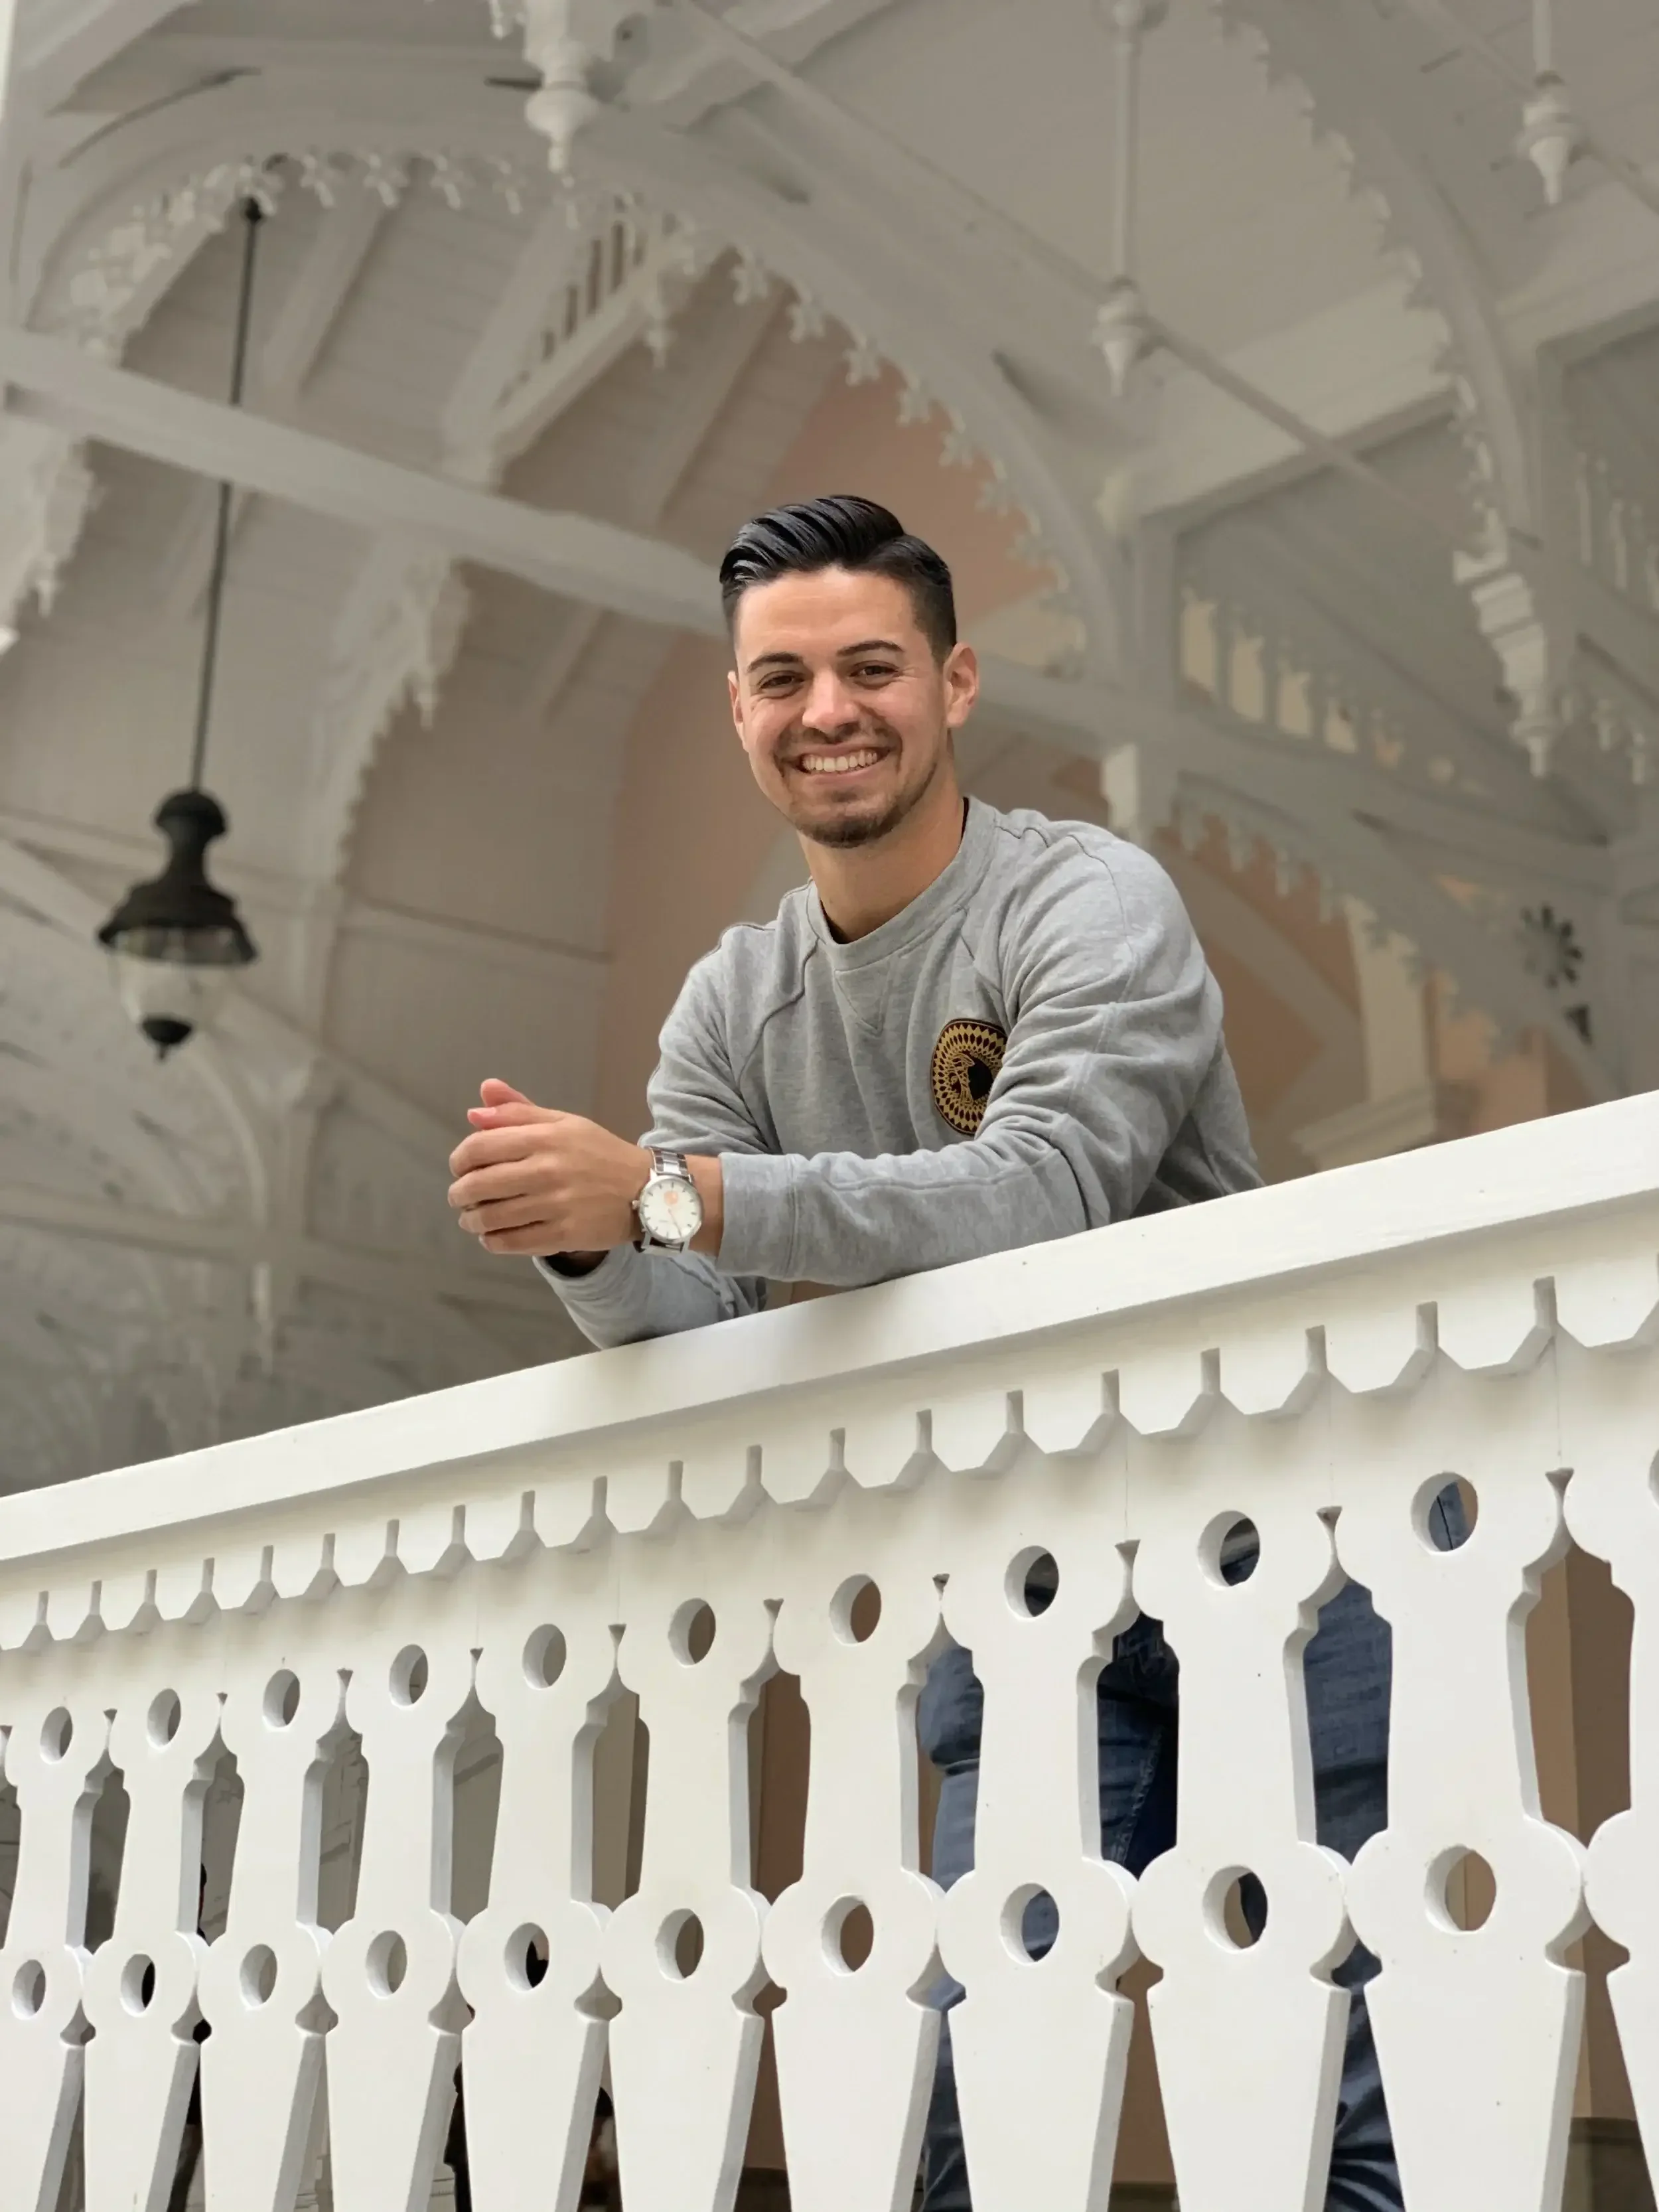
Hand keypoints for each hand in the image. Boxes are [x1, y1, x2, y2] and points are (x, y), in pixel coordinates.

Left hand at [448, 1079, 650, 1258]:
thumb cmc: (600, 1154)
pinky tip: (491, 1236)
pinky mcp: (564, 1235)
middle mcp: (548, 1169)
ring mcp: (556, 1205)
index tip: (459, 1167)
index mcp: (546, 1137)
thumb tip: (474, 1112)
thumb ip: (518, 1112)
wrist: (647, 1190)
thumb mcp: (564, 1123)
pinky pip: (512, 1242)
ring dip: (472, 1220)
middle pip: (478, 1184)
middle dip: (459, 1193)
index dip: (459, 1159)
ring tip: (472, 1219)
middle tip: (460, 1197)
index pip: (480, 1147)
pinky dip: (492, 1241)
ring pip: (491, 1217)